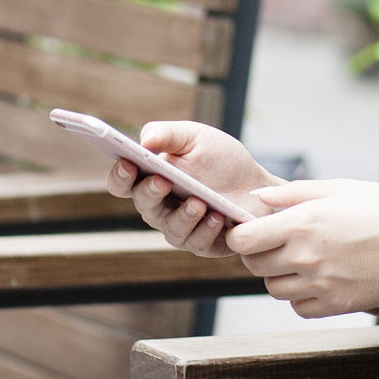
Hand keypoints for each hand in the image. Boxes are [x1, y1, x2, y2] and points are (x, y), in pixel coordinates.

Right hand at [106, 121, 275, 256]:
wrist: (257, 184)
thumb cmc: (221, 159)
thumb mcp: (195, 137)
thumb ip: (167, 135)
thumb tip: (144, 141)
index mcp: (151, 178)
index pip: (123, 183)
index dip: (120, 175)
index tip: (128, 164)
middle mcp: (160, 207)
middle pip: (144, 206)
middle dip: (151, 193)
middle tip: (163, 181)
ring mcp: (181, 228)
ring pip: (170, 229)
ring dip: (183, 216)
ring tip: (199, 201)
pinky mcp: (204, 244)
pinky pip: (198, 242)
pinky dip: (207, 229)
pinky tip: (218, 215)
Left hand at [224, 180, 378, 316]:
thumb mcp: (339, 188)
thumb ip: (294, 193)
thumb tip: (258, 197)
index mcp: (302, 222)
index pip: (244, 240)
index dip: (241, 235)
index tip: (251, 231)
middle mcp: (305, 256)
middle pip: (254, 265)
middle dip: (258, 254)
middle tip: (276, 243)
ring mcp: (320, 284)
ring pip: (274, 288)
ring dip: (279, 275)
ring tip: (301, 260)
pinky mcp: (336, 304)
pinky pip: (299, 308)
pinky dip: (300, 297)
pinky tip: (316, 279)